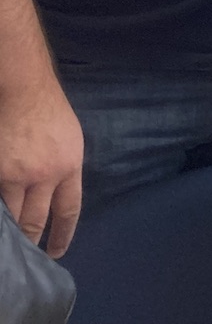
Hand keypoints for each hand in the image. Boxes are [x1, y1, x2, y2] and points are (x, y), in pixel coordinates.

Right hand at [0, 77, 83, 257]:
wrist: (26, 91)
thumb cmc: (50, 112)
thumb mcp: (70, 142)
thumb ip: (64, 169)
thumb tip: (56, 194)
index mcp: (69, 167)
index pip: (69, 209)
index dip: (62, 234)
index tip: (56, 251)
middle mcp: (45, 175)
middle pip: (36, 220)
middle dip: (31, 240)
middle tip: (27, 255)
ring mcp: (16, 175)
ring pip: (11, 214)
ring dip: (9, 229)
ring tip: (9, 242)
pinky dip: (0, 210)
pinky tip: (1, 216)